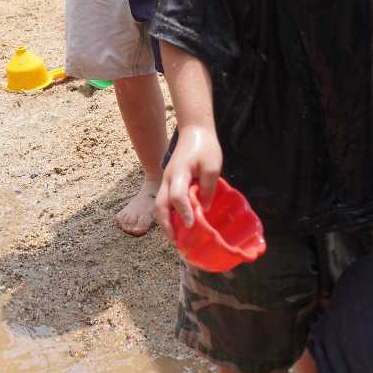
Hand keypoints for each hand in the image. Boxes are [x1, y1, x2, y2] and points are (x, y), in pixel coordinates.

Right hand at [155, 124, 223, 240]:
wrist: (194, 131)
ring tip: (175, 237)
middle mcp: (168, 179)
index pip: (177, 196)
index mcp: (179, 173)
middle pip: (160, 205)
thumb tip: (203, 209)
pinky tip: (178, 223)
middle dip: (166, 224)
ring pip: (160, 204)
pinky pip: (165, 201)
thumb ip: (208, 188)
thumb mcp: (212, 167)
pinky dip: (168, 214)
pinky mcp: (169, 181)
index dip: (183, 212)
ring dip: (165, 221)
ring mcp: (166, 180)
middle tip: (176, 241)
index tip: (191, 225)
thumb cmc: (205, 147)